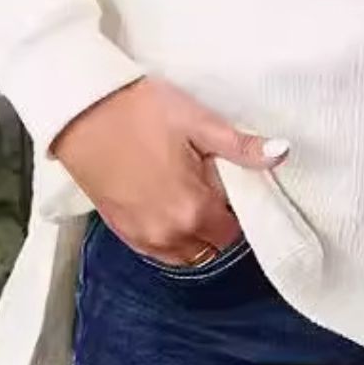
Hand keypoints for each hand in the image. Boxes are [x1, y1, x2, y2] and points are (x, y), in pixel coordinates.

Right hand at [48, 74, 289, 264]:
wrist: (81, 110)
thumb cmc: (140, 111)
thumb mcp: (198, 122)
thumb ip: (240, 147)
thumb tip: (282, 153)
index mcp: (193, 210)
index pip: (233, 231)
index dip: (235, 207)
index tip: (227, 183)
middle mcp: (168, 234)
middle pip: (209, 245)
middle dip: (215, 221)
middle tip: (207, 184)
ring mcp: (141, 236)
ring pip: (183, 253)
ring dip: (192, 234)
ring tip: (185, 193)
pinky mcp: (120, 230)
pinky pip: (156, 250)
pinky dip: (168, 236)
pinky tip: (165, 204)